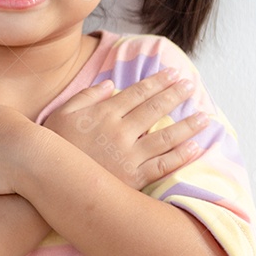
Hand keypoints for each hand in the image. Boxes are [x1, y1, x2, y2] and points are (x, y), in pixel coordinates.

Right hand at [42, 68, 208, 189]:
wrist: (49, 182)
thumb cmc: (53, 146)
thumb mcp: (61, 113)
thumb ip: (86, 96)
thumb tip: (110, 84)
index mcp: (104, 113)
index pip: (138, 93)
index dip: (157, 82)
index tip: (173, 74)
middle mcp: (120, 131)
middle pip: (154, 109)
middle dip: (175, 95)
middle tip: (191, 86)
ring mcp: (128, 156)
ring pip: (166, 137)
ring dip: (188, 125)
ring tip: (205, 117)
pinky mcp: (133, 178)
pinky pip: (163, 165)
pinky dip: (181, 156)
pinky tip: (195, 147)